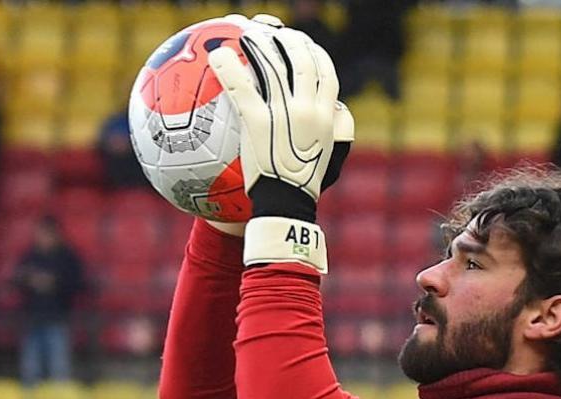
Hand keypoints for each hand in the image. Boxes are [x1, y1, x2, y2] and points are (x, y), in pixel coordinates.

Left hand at [205, 15, 351, 238]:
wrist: (287, 204)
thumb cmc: (305, 183)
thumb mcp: (333, 155)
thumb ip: (339, 130)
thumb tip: (343, 111)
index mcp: (328, 116)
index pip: (326, 72)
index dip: (314, 52)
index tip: (303, 43)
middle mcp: (310, 109)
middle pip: (301, 60)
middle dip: (288, 39)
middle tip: (272, 32)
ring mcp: (285, 114)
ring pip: (273, 66)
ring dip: (259, 44)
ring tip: (246, 33)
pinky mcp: (259, 122)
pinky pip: (242, 88)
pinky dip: (229, 68)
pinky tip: (216, 56)